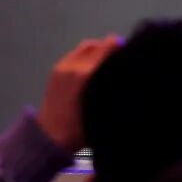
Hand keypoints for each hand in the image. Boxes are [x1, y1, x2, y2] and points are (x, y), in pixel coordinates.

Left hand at [38, 36, 121, 152]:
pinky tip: (93, 68)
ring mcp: (63, 67)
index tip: (132, 50)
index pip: (108, 47)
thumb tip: (132, 77)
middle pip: (97, 44)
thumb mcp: (105, 113)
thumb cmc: (80, 130)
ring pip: (86, 47)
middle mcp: (74, 66)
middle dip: (111, 47)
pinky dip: (87, 55)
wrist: (49, 137)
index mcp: (87, 74)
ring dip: (98, 49)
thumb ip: (117, 90)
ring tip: (108, 60)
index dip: (122, 46)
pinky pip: (75, 54)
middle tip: (122, 56)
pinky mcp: (56, 70)